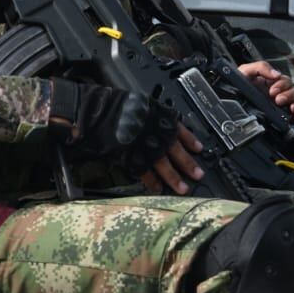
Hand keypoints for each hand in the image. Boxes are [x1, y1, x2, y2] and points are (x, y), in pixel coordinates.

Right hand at [64, 86, 204, 193]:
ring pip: (162, 163)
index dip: (190, 140)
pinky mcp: (129, 155)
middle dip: (187, 163)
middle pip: (174, 150)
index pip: (179, 129)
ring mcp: (141, 144)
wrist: (93, 110)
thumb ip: (152, 115)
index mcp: (157, 114)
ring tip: (183, 188)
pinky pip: (143, 171)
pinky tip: (158, 188)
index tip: (199, 149)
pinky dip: (151, 181)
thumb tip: (164, 126)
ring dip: (173, 177)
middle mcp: (152, 129)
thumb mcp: (139, 103)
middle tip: (198, 174)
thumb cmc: (113, 104)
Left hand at [239, 61, 293, 122]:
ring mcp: (282, 106)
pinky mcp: (284, 118)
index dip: (281, 84)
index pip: (284, 80)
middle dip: (288, 94)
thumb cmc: (237, 87)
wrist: (227, 104)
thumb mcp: (245, 72)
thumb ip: (260, 67)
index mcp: (271, 82)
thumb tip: (276, 74)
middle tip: (278, 99)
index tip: (272, 90)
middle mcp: (279, 93)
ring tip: (291, 108)